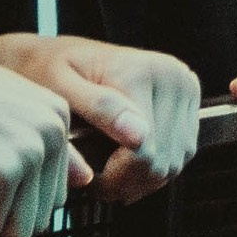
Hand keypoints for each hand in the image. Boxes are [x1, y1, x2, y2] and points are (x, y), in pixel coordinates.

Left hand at [0, 30, 202, 204]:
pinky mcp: (188, 101)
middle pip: (163, 162)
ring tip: (108, 171)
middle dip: (127, 181)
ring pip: (175, 163)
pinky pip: (180, 154)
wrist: (56, 55)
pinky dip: (155, 166)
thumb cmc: (49, 72)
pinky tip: (127, 160)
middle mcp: (173, 76)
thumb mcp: (59, 87)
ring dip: (142, 178)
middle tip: (96, 181)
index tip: (88, 179)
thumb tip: (139, 137)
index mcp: (143, 71)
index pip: (145, 153)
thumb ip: (98, 108)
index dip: (114, 179)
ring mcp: (184, 88)